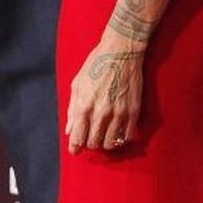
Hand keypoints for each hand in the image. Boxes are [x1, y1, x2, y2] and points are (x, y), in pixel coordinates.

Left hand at [65, 33, 144, 154]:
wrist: (121, 51)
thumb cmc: (96, 64)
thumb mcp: (77, 83)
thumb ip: (72, 109)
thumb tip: (69, 130)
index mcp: (84, 106)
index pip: (78, 138)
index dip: (75, 147)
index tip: (75, 150)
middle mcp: (101, 113)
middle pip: (94, 143)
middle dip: (90, 143)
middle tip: (91, 138)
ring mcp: (118, 113)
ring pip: (111, 143)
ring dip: (106, 143)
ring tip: (105, 136)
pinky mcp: (133, 111)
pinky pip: (127, 136)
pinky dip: (122, 137)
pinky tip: (119, 131)